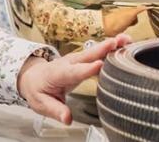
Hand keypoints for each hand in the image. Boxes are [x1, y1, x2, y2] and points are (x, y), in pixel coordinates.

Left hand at [16, 34, 130, 124]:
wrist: (32, 77)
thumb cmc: (37, 90)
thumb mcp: (41, 103)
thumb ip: (55, 110)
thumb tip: (67, 118)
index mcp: (58, 74)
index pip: (74, 72)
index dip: (87, 69)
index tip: (99, 65)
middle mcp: (69, 63)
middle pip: (87, 56)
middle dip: (102, 49)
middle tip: (117, 43)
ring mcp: (76, 59)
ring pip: (94, 51)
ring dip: (110, 44)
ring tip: (126, 39)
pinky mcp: (83, 59)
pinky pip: (98, 52)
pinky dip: (111, 47)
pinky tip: (125, 44)